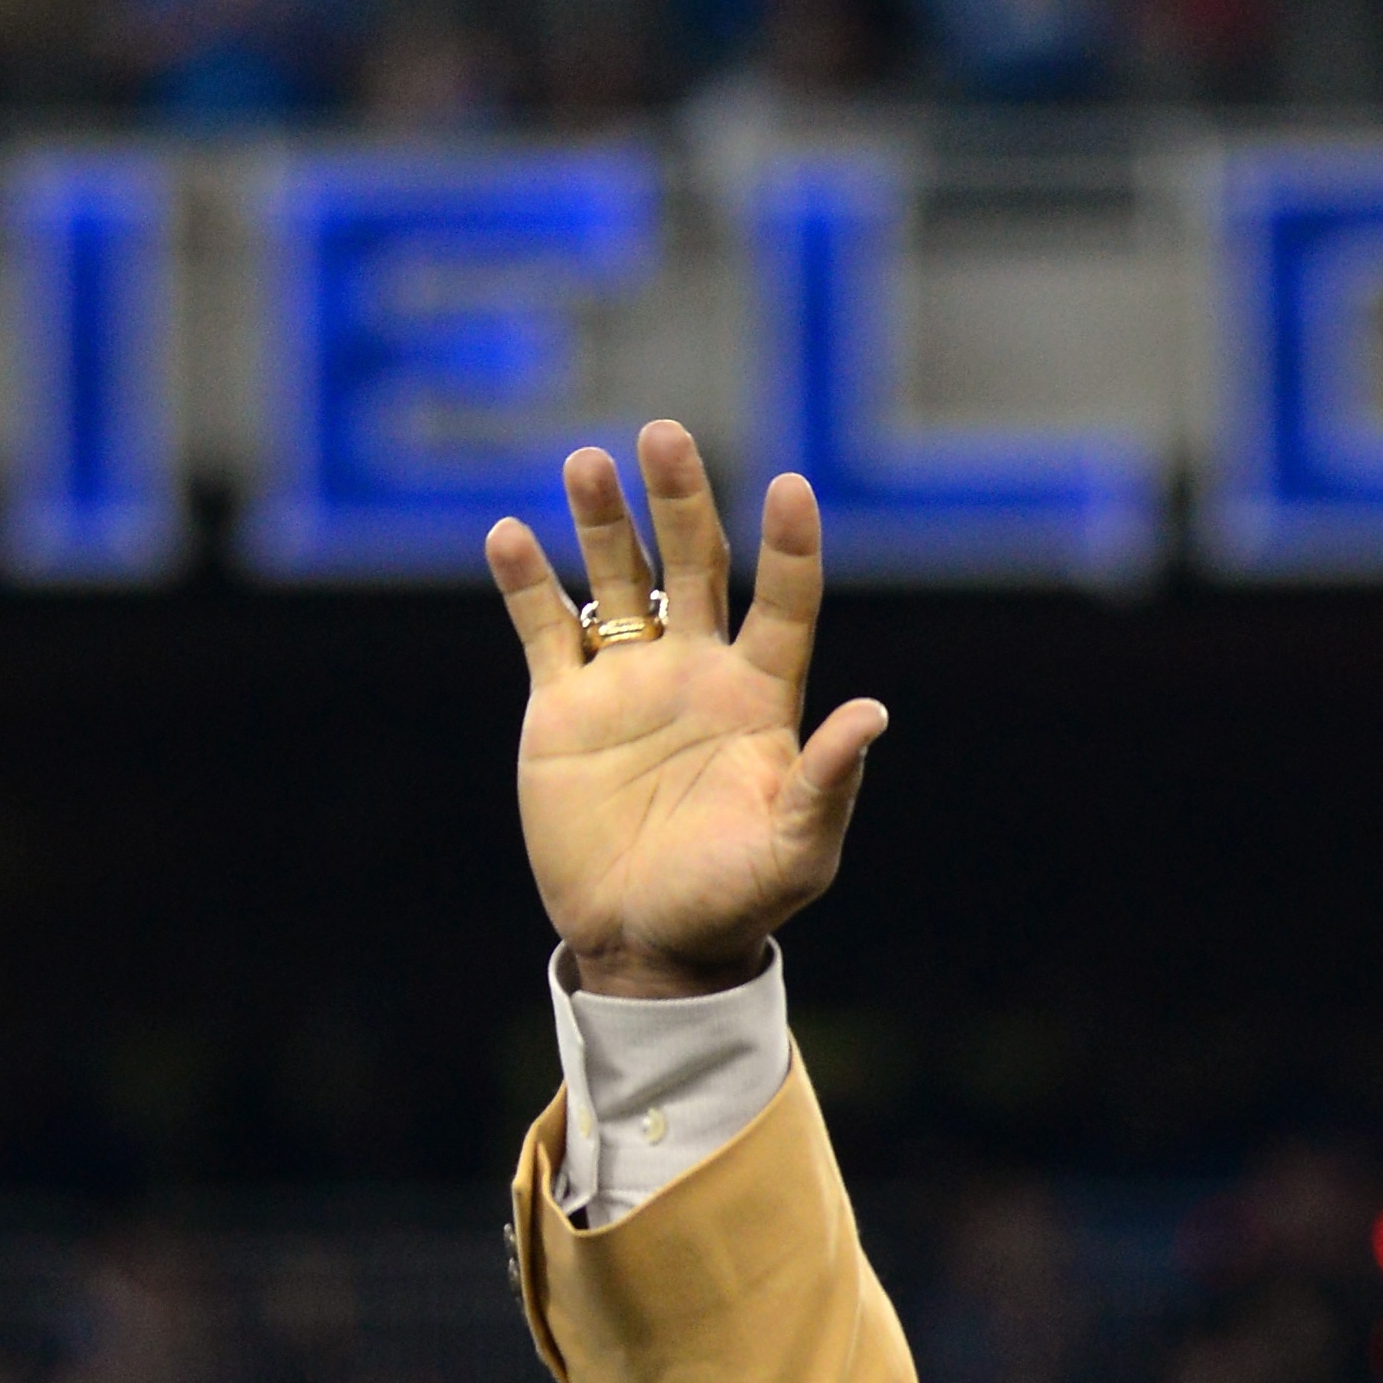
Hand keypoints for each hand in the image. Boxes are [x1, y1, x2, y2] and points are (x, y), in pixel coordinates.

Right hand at [486, 420, 886, 1000]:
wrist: (647, 947)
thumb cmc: (733, 905)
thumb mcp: (795, 854)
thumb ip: (828, 783)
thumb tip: (873, 713)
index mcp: (761, 700)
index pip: (784, 604)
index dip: (790, 548)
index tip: (792, 488)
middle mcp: (697, 672)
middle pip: (694, 563)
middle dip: (680, 500)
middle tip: (663, 435)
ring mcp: (628, 682)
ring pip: (617, 577)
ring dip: (601, 520)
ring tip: (586, 465)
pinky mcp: (564, 706)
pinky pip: (543, 628)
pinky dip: (525, 582)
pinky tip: (509, 538)